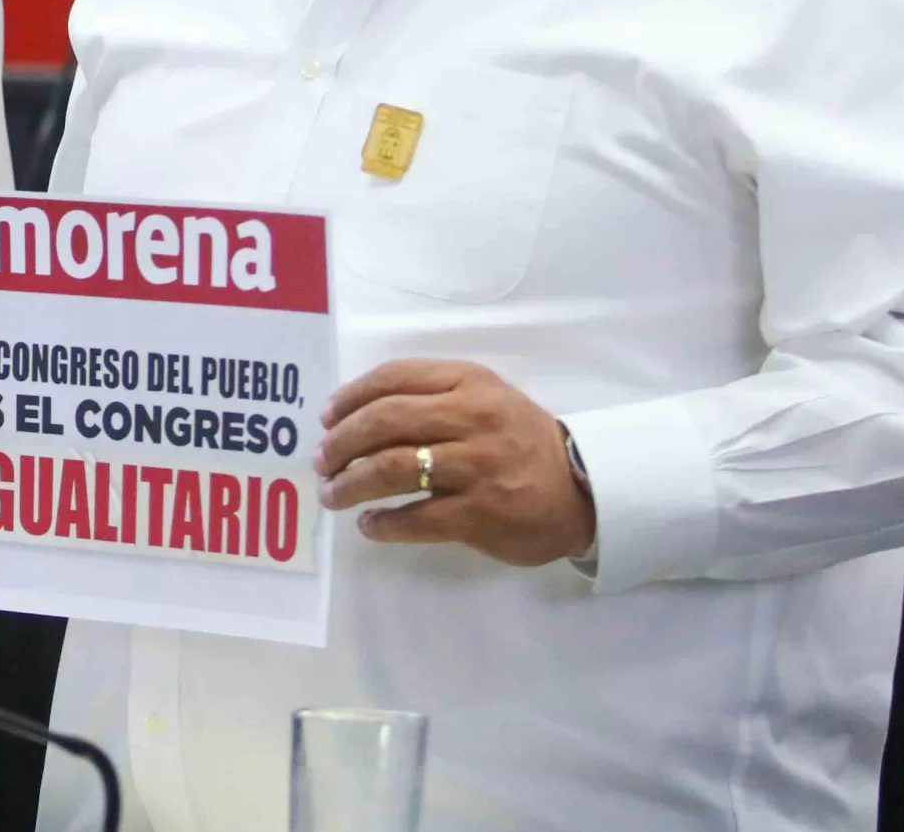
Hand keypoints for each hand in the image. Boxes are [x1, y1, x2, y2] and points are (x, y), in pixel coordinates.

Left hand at [314, 358, 593, 567]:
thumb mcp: (485, 397)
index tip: (326, 416)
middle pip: (384, 422)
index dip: (350, 397)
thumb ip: (431, 395)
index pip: (394, 378)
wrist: (582, 490)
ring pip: (392, 469)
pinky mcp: (481, 513)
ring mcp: (478, 467)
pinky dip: (382, 523)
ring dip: (350, 482)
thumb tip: (354, 412)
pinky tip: (369, 524)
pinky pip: (416, 517)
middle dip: (341, 442)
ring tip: (333, 493)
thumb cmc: (519, 439)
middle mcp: (473, 418)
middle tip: (322, 461)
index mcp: (470, 382)